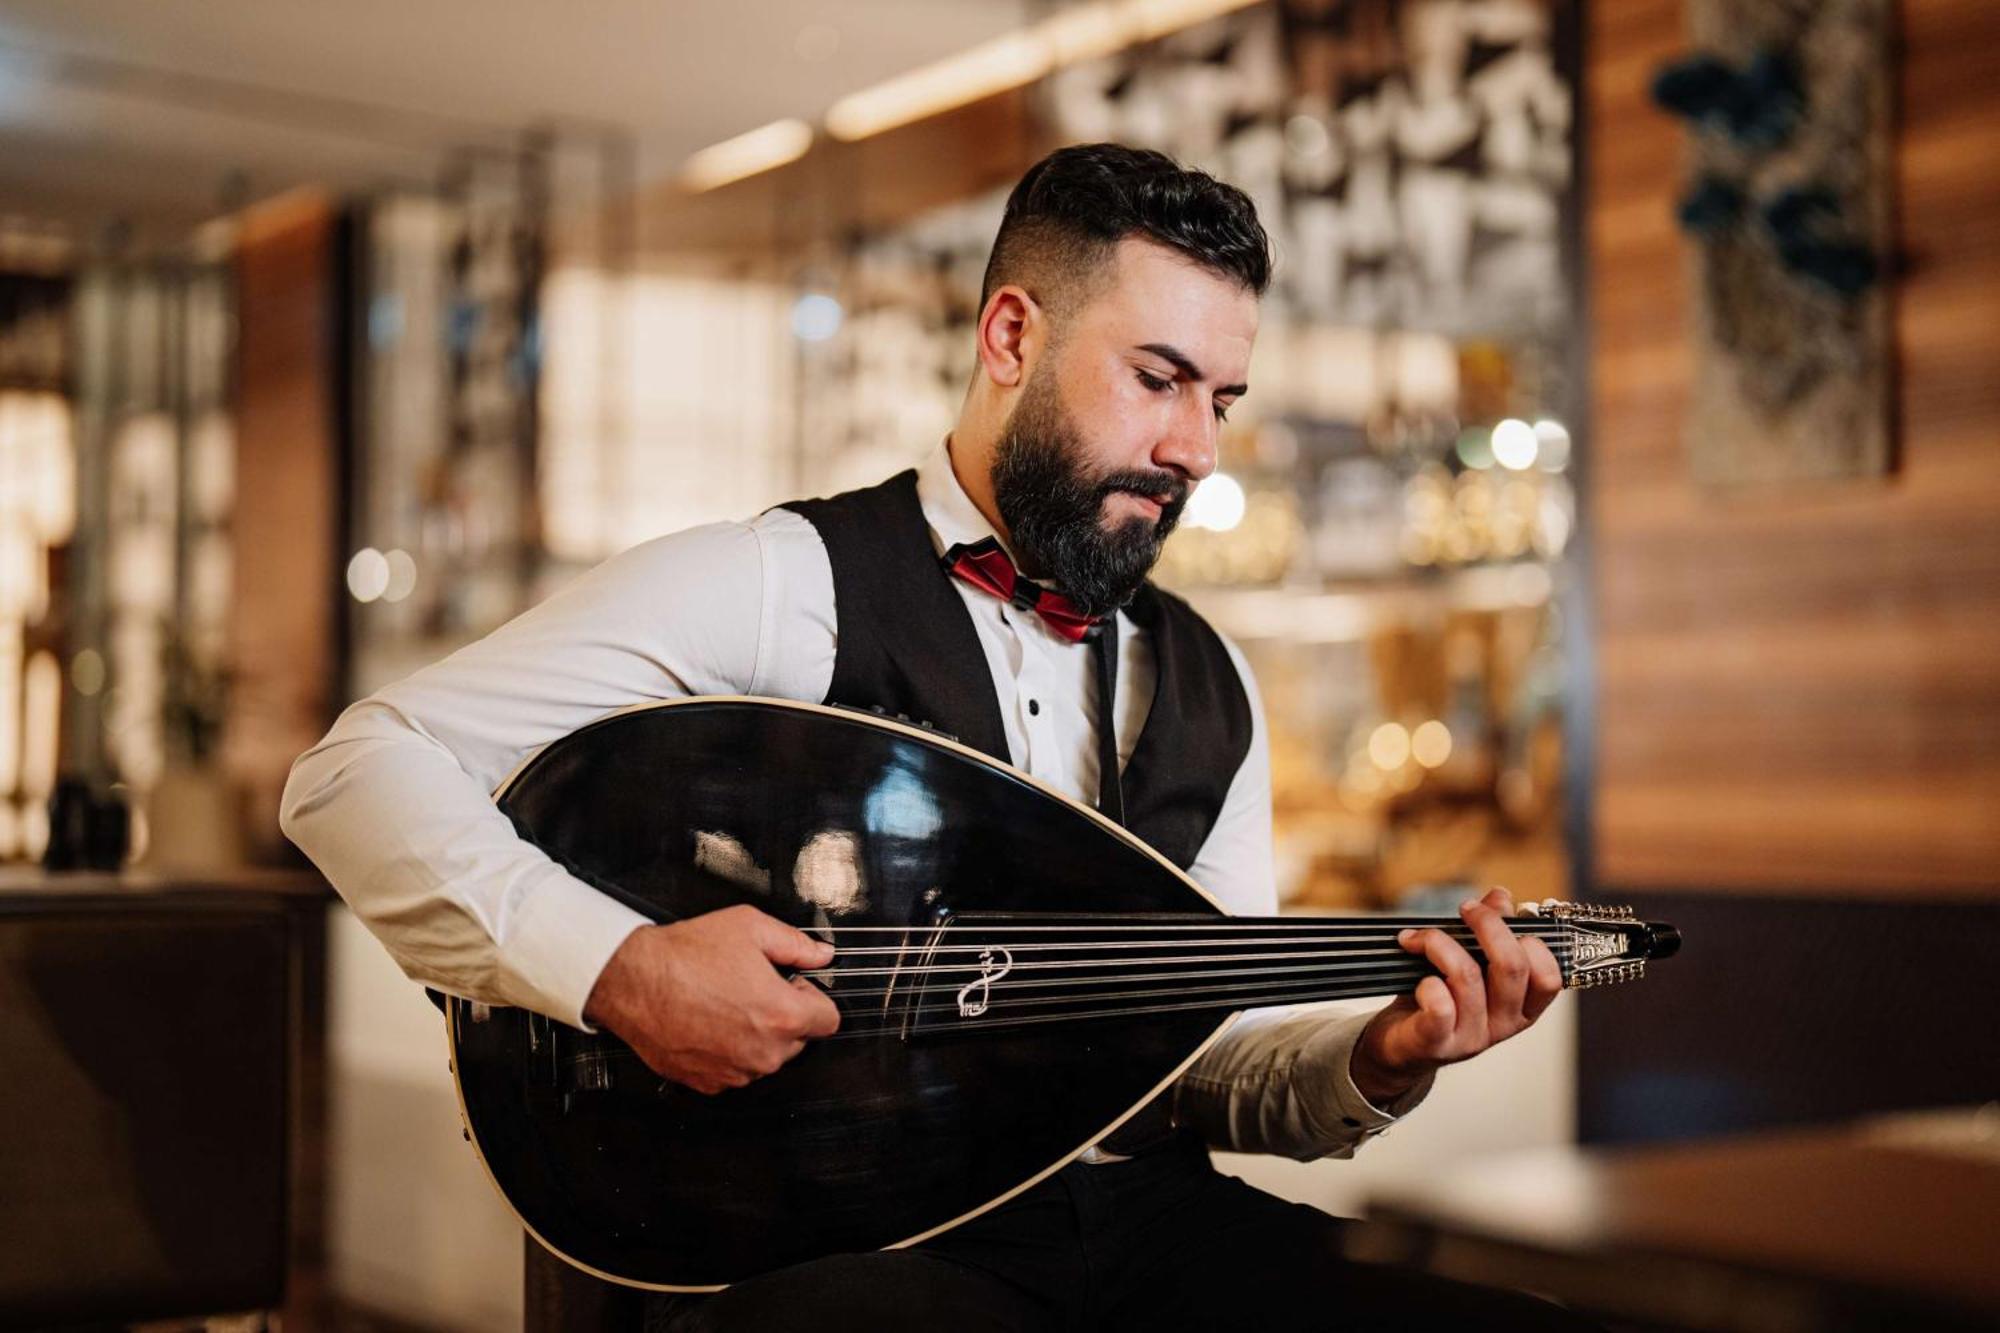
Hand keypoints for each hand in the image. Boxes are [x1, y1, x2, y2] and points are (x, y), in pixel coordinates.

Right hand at [583, 904, 839, 1094]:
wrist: (632, 981)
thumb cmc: (684, 956)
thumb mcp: (749, 928)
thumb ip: (796, 944)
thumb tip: (821, 954)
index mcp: (782, 1015)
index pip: (829, 1021)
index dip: (812, 998)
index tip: (793, 986)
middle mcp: (763, 1052)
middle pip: (798, 1040)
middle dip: (784, 1016)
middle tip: (752, 989)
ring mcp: (735, 1073)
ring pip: (766, 1058)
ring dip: (756, 1036)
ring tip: (725, 1004)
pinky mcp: (708, 1083)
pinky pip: (735, 1071)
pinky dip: (728, 1052)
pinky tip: (709, 1023)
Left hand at [1349, 887, 1562, 1106]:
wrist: (1400, 1046)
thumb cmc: (1438, 999)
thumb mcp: (1468, 963)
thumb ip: (1489, 932)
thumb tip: (1502, 896)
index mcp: (1521, 1007)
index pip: (1549, 976)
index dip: (1529, 938)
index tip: (1498, 914)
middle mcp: (1504, 1025)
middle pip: (1513, 967)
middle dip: (1488, 925)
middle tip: (1465, 909)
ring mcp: (1472, 1038)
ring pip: (1468, 976)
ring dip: (1439, 944)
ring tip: (1418, 937)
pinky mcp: (1437, 1043)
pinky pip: (1440, 1006)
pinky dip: (1428, 983)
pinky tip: (1419, 979)